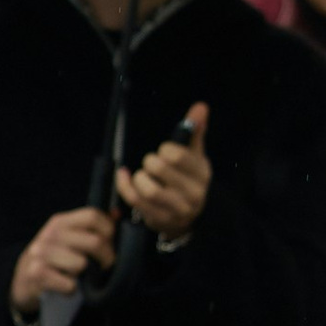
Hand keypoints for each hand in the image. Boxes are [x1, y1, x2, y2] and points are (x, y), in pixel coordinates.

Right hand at [10, 204, 116, 321]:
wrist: (23, 281)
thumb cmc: (54, 260)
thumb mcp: (68, 239)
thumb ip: (91, 228)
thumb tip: (118, 214)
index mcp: (60, 221)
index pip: (92, 216)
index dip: (109, 231)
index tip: (110, 244)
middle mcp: (50, 234)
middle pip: (94, 242)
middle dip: (106, 258)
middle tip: (104, 267)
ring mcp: (41, 253)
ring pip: (82, 264)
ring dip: (84, 276)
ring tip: (76, 276)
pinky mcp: (36, 274)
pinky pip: (70, 284)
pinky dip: (71, 290)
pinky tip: (65, 287)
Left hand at [118, 99, 209, 236]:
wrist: (189, 216)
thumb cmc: (187, 179)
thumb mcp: (194, 156)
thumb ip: (194, 131)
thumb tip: (200, 106)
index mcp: (202, 173)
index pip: (177, 156)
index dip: (165, 150)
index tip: (164, 152)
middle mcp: (193, 193)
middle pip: (160, 170)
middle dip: (150, 162)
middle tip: (150, 163)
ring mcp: (177, 209)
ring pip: (148, 190)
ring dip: (138, 177)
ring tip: (141, 174)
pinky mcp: (160, 219)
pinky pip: (136, 201)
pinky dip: (125, 186)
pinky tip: (124, 177)